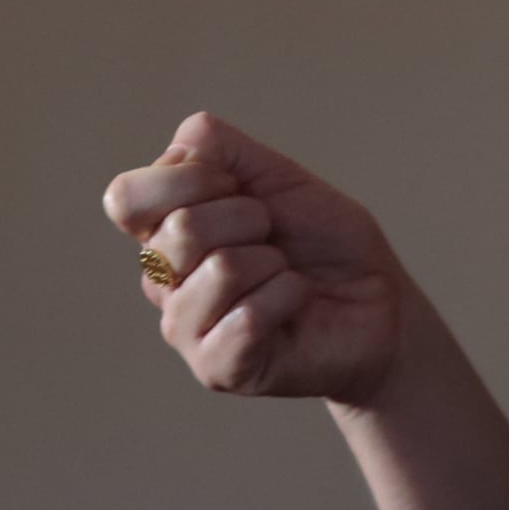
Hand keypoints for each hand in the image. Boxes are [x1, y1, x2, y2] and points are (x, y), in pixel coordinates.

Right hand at [100, 110, 421, 409]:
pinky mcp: (217, 368)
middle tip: (274, 238)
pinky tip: (296, 305)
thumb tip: (185, 141)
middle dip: (249, 218)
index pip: (128, 198)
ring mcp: (186, 330)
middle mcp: (162, 282)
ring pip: (219, 269)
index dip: (190, 179)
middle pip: (178, 230)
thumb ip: (225, 150)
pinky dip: (289, 296)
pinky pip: (248, 318)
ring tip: (286, 275)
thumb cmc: (325, 243)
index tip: (241, 188)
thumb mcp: (280, 178)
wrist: (380, 302)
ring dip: (274, 263)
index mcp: (164, 232)